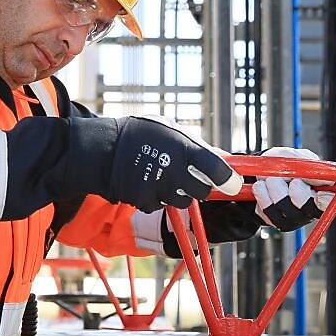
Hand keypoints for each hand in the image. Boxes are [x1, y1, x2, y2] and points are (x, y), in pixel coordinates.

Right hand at [108, 117, 241, 212]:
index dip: (229, 179)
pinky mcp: (146, 201)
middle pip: (203, 191)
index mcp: (183, 148)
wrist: (103, 150)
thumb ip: (198, 146)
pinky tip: (148, 183)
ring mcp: (159, 188)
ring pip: (183, 201)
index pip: (217, 169)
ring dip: (178, 193)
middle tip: (189, 175)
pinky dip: (158, 197)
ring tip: (163, 175)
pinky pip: (162, 205)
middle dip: (201, 186)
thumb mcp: (171, 130)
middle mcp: (173, 170)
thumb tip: (224, 159)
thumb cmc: (140, 134)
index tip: (233, 183)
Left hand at [250, 147, 335, 231]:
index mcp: (326, 189)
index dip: (333, 200)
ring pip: (288, 209)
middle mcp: (314, 206)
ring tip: (270, 177)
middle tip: (291, 179)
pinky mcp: (277, 221)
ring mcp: (296, 216)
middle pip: (313, 209)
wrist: (258, 170)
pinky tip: (262, 186)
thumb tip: (320, 174)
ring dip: (275, 187)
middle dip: (299, 192)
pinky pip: (269, 212)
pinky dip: (262, 194)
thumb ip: (306, 163)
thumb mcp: (294, 156)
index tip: (319, 193)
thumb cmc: (282, 163)